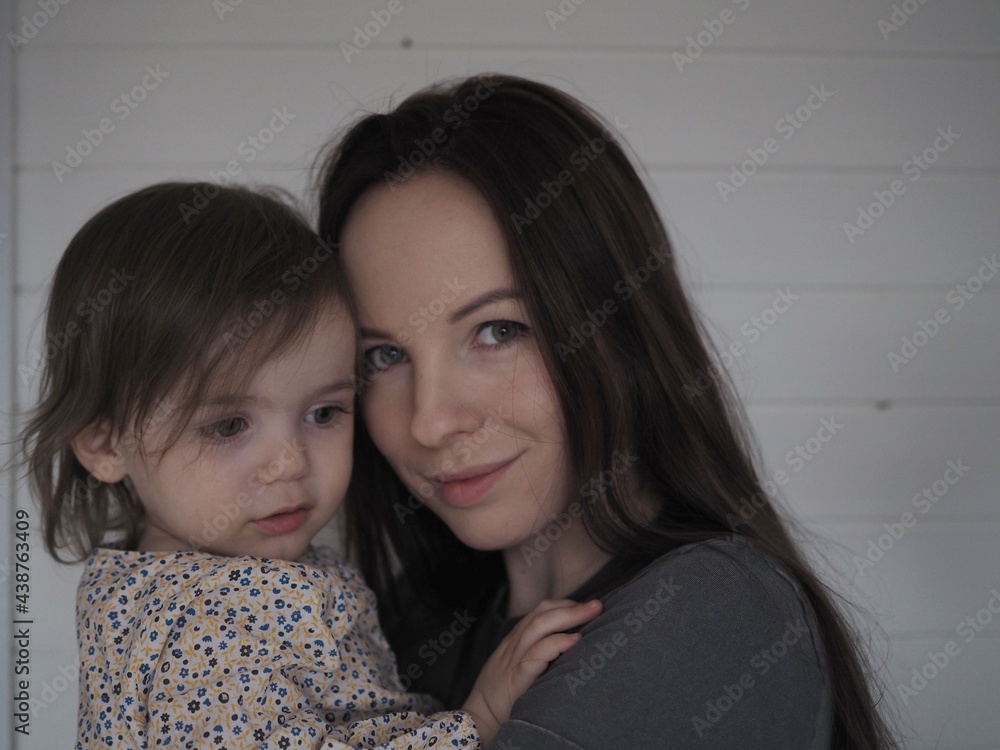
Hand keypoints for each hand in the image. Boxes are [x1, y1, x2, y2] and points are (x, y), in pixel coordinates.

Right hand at [462, 598, 601, 745]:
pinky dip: (556, 644)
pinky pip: (535, 655)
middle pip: (541, 614)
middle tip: (597, 605)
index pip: (539, 612)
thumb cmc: (501, 696)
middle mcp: (514, 645)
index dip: (564, 605)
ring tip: (591, 614)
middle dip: (571, 606)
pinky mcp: (515, 679)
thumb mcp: (515, 667)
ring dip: (568, 617)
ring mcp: (513, 660)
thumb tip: (569, 647)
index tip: (586, 606)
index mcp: (515, 641)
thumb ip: (535, 654)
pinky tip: (574, 641)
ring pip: (538, 627)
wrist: (477, 719)